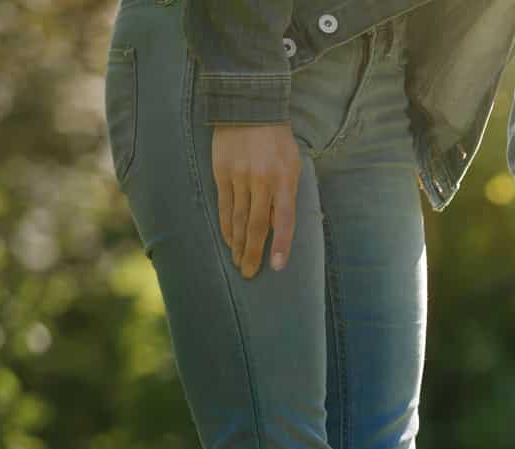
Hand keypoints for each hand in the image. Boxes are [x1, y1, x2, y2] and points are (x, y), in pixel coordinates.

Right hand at [211, 123, 300, 279]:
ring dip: (237, 244)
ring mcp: (239, 177)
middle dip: (252, 253)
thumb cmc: (278, 141)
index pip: (284, 220)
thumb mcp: (293, 165)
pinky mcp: (221, 173)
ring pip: (237, 219)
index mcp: (284, 179)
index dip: (281, 245)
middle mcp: (261, 180)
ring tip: (238, 262)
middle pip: (256, 225)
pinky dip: (226, 226)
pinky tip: (228, 240)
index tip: (277, 266)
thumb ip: (287, 195)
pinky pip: (224, 206)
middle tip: (249, 273)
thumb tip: (277, 226)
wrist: (249, 108)